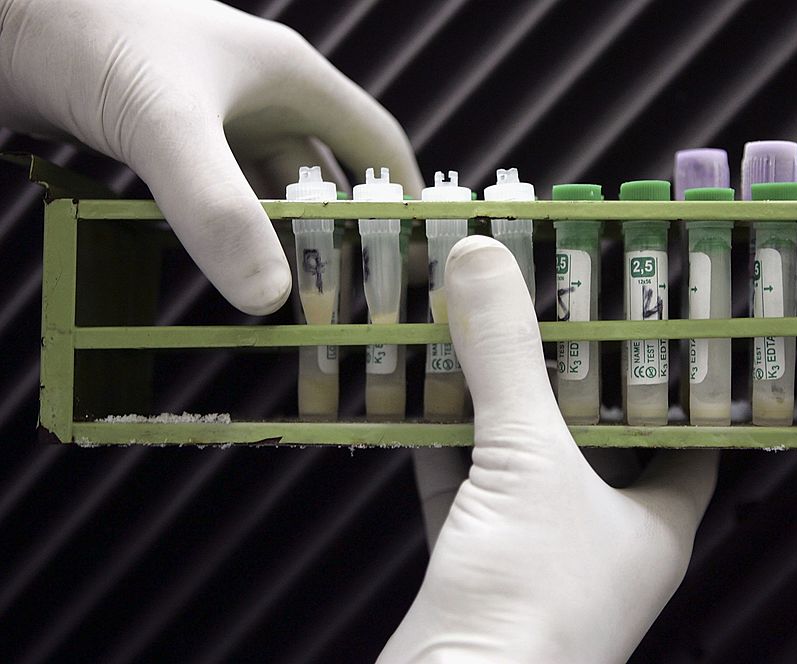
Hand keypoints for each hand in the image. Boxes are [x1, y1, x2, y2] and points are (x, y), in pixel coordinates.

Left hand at [0, 0, 421, 313]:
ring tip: (299, 302)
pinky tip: (230, 270)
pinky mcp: (164, 139)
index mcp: (288, 78)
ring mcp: (210, 120)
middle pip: (325, 178)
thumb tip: (269, 299)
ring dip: (282, 243)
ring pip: (268, 193)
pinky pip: (217, 198)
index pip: (375, 143)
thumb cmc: (88, 31)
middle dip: (342, 238)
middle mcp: (257, 98)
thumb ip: (217, 208)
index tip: (420, 259)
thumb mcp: (166, 123)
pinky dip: (231, 235)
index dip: (405, 200)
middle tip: (356, 301)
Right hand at [380, 237, 718, 662]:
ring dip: (498, 401)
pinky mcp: (476, 569)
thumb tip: (483, 255)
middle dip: (570, 372)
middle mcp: (605, 538)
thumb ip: (506, 359)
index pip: (692, 435)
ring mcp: (538, 555)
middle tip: (552, 299)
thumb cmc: (531, 599)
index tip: (657, 316)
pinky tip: (423, 392)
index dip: (679, 377)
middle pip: (597, 437)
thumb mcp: (529, 460)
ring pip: (523, 460)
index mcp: (657, 521)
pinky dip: (444, 442)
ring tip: (483, 327)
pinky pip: (464, 488)